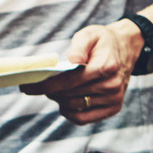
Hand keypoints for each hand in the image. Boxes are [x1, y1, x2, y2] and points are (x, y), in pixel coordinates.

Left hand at [24, 22, 141, 124]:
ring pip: (74, 107)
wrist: (126, 48)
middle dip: (49, 91)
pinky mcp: (113, 108)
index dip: (45, 85)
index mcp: (106, 66)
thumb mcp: (90, 34)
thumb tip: (73, 60)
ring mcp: (114, 99)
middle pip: (69, 95)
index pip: (69, 81)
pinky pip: (83, 119)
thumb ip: (80, 45)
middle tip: (37, 85)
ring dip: (58, 100)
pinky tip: (64, 101)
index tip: (26, 87)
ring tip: (54, 89)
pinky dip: (69, 112)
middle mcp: (112, 85)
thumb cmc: (102, 41)